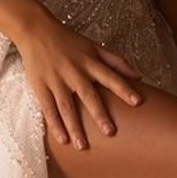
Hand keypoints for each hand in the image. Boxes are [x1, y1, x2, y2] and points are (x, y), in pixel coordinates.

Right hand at [18, 13, 143, 150]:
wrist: (36, 31)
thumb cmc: (69, 41)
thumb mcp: (94, 46)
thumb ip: (117, 61)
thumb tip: (140, 77)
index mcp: (89, 62)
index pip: (111, 77)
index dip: (124, 89)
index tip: (137, 102)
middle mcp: (74, 72)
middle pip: (88, 95)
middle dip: (99, 114)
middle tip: (110, 133)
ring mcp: (56, 80)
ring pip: (67, 107)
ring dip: (75, 127)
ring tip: (83, 146)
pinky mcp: (41, 87)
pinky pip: (48, 109)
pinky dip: (55, 125)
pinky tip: (62, 140)